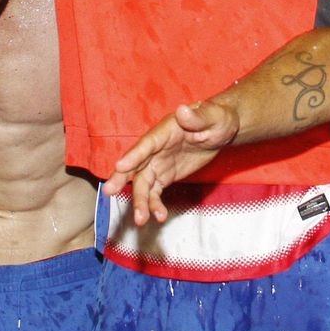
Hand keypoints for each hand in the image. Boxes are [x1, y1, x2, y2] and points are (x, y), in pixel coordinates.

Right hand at [104, 101, 239, 224]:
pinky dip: (154, 204)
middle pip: (136, 164)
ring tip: (141, 220)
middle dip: (122, 178)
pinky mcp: (164, 176)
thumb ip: (198, 117)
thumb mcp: (213, 116)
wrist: (220, 130)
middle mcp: (156, 148)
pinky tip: (159, 216)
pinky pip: (155, 192)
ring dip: (140, 201)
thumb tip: (183, 110)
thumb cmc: (217, 119)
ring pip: (143, 183)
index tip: (119, 166)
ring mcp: (158, 163)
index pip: (147, 143)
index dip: (134, 155)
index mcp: (165, 131)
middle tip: (109, 192)